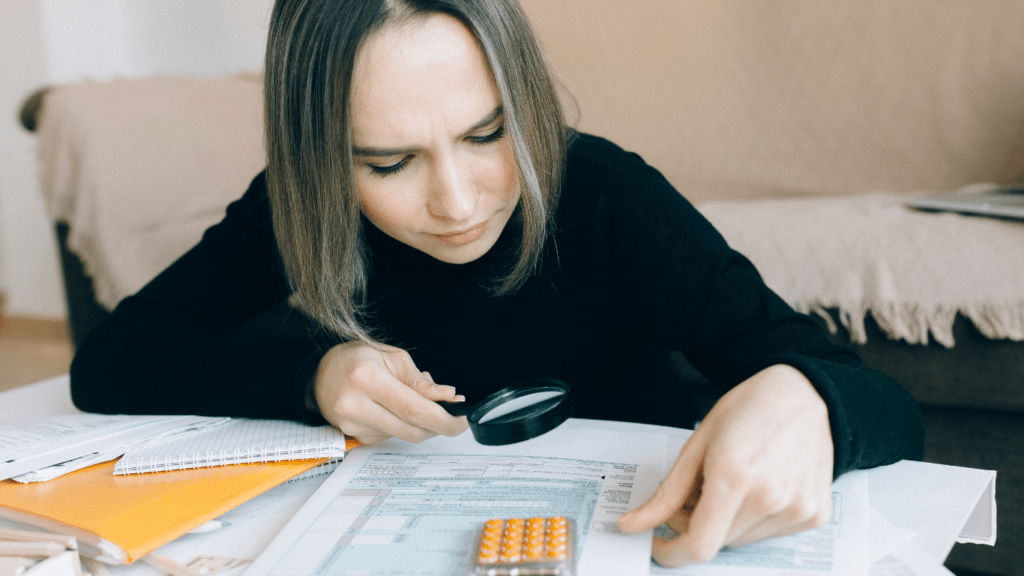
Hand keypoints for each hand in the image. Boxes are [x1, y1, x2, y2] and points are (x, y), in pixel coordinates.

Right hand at [314, 341, 468, 443]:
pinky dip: (403, 426)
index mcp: (366, 379)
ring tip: (421, 402)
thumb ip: (420, 382)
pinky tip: (397, 409)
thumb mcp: (393, 358)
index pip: (413, 408)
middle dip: (439, 426)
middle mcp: (355, 404)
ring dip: (422, 425)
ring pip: (403, 436)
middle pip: (411, 428)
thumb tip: (447, 396)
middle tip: (455, 416)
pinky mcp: (354, 436)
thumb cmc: (357, 359)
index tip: (462, 418)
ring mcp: (352, 424)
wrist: (320, 373)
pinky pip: (390, 437)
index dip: (443, 418)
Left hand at [618, 364, 833, 565]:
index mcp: (734, 475)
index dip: (672, 553)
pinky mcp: (814, 515)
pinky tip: (757, 486)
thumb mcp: (698, 443)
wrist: (804, 394)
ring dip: (725, 522)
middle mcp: (769, 497)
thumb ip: (667, 492)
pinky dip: (754, 519)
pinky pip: (768, 534)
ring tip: (729, 483)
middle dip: (695, 525)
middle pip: (716, 541)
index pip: (699, 545)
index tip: (659, 544)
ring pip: (741, 540)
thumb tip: (633, 524)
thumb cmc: (750, 408)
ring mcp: (797, 509)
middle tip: (694, 493)